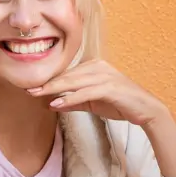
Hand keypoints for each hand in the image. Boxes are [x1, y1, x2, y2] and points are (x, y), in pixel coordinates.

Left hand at [29, 60, 167, 127]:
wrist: (146, 110)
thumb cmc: (121, 104)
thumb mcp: (93, 102)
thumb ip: (75, 101)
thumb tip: (55, 104)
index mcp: (94, 66)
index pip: (68, 74)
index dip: (50, 81)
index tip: (33, 87)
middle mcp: (99, 66)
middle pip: (68, 75)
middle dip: (48, 83)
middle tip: (29, 89)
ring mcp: (105, 75)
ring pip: (74, 82)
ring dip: (55, 89)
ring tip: (38, 95)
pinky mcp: (110, 87)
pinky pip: (85, 92)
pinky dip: (70, 98)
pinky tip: (57, 104)